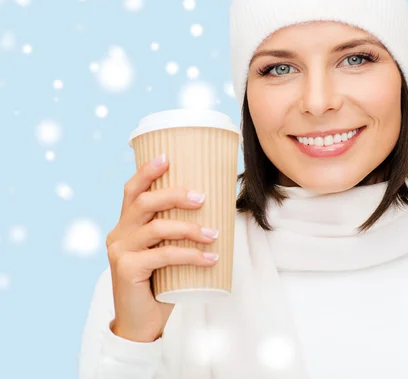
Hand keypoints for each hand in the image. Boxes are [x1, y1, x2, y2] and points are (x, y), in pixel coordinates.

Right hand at [105, 154, 219, 342]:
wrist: (142, 322)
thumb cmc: (160, 282)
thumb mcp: (166, 251)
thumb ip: (176, 232)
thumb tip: (216, 208)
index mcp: (126, 224)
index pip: (132, 190)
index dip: (147, 171)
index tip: (167, 157)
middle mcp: (118, 234)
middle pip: (145, 202)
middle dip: (175, 194)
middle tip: (203, 198)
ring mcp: (120, 251)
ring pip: (157, 227)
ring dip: (190, 228)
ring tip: (214, 233)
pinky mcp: (126, 270)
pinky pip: (163, 255)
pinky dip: (190, 254)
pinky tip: (210, 258)